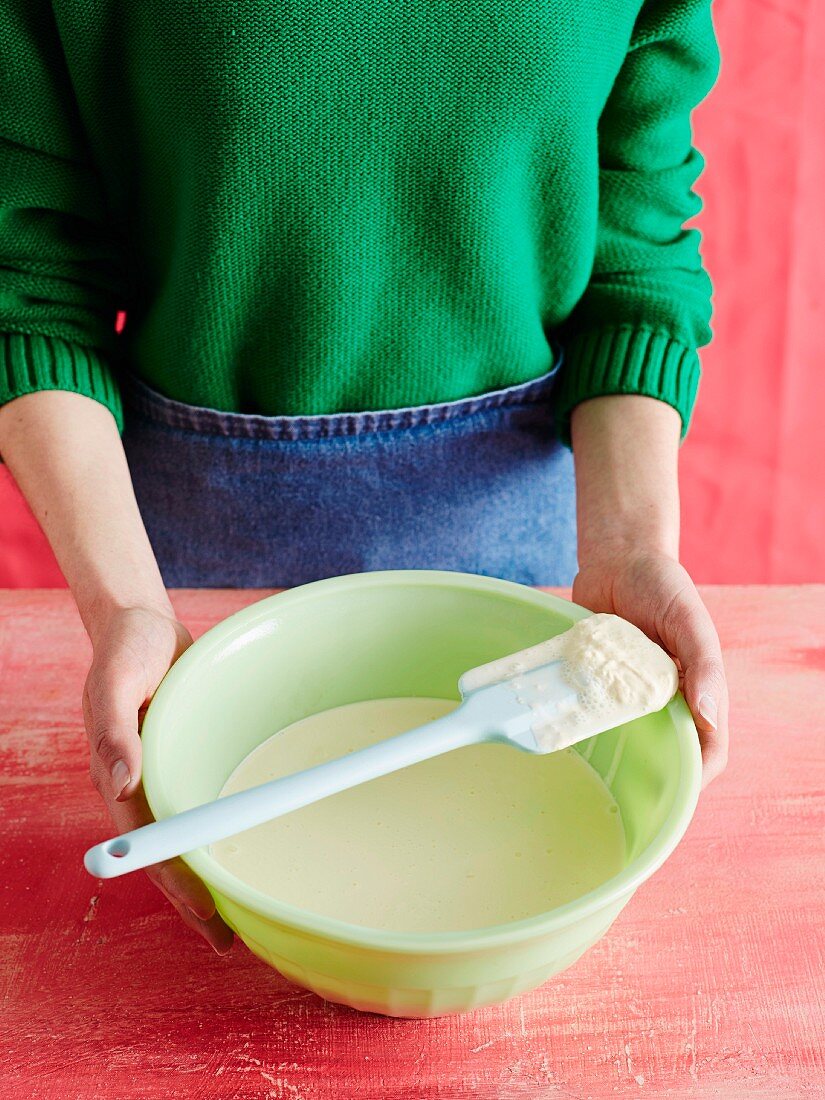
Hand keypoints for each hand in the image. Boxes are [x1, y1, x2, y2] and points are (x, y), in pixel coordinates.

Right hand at [83, 605, 233, 952]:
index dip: (175, 881)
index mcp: (118, 773)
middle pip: (169, 851)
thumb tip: (122, 785)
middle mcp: (140, 782)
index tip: (203, 914)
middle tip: (228, 936)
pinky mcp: (182, 756)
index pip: (150, 843)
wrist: (140, 623)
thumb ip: (114, 731)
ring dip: (207, 871)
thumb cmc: (126, 649)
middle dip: (193, 895)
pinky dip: (215, 831)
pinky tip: (237, 846)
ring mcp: (161, 771)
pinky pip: (199, 800)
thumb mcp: (115, 681)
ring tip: (237, 910)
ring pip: (186, 833)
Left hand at [572, 546, 728, 786]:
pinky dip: (581, 718)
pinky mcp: (598, 678)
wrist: (617, 558)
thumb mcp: (689, 620)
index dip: (699, 772)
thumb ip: (704, 665)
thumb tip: (710, 717)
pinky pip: (591, 707)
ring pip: (627, 732)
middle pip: (667, 746)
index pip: (709, 744)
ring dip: (614, 746)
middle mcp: (665, 694)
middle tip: (628, 787)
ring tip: (593, 761)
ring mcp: (630, 689)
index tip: (678, 791)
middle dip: (654, 769)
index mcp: (698, 686)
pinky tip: (563, 728)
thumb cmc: (662, 585)